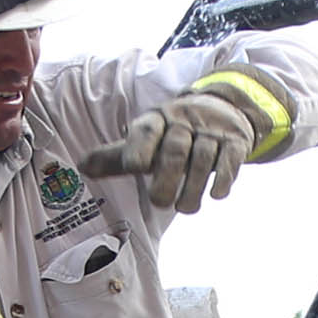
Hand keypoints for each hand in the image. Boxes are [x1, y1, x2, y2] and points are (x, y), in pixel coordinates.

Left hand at [79, 89, 261, 213]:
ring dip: (194, 187)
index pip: (148, 129)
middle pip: (176, 149)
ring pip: (203, 158)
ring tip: (185, 209)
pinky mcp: (235, 141)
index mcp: (158, 119)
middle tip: (160, 201)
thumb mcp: (146, 140)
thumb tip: (81, 167)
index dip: (140, 146)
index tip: (134, 167)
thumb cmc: (173, 134)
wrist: (224, 109)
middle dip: (168, 177)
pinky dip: (223, 178)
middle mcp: (184, 121)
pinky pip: (230, 158)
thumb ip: (116, 157)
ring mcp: (212, 130)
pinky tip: (215, 195)